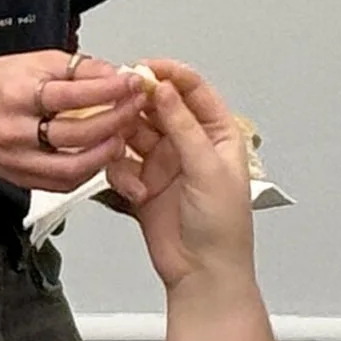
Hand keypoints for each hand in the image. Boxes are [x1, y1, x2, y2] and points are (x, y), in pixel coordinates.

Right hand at [0, 49, 145, 192]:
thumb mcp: (30, 61)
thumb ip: (75, 69)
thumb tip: (114, 74)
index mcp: (17, 94)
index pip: (70, 95)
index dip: (108, 90)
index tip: (133, 83)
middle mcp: (15, 130)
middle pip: (77, 134)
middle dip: (116, 120)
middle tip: (136, 108)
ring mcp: (18, 160)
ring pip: (73, 167)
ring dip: (106, 153)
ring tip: (123, 135)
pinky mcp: (21, 180)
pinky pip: (63, 182)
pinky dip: (88, 171)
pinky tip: (100, 155)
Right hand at [103, 61, 257, 291]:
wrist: (203, 273)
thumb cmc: (223, 228)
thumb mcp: (208, 169)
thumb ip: (184, 127)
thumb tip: (166, 90)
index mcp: (217, 135)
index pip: (193, 91)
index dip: (171, 75)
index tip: (146, 67)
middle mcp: (190, 144)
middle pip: (158, 107)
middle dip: (139, 103)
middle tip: (120, 100)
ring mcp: (165, 163)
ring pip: (135, 133)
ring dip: (125, 136)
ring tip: (118, 144)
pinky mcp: (142, 184)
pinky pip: (121, 164)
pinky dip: (121, 172)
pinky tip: (133, 188)